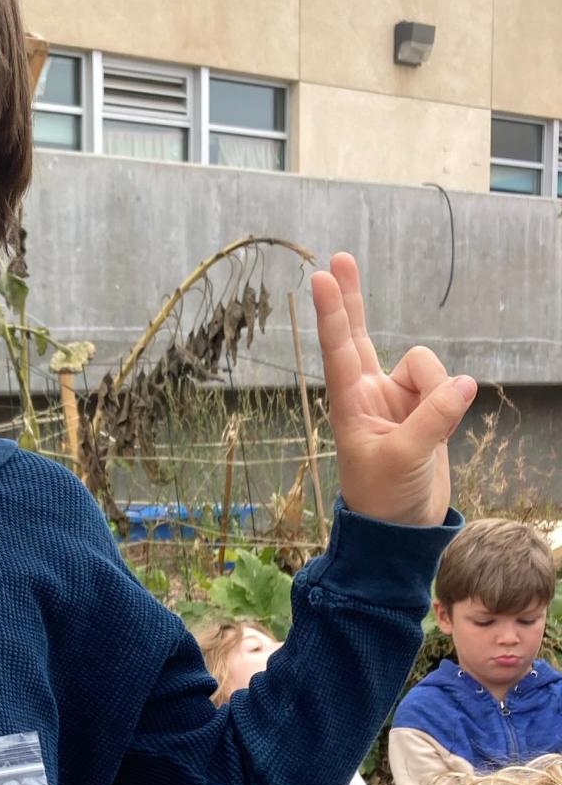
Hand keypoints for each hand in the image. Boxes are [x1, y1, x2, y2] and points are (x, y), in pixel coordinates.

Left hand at [312, 253, 475, 525]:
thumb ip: (432, 419)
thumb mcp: (405, 460)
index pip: (339, 350)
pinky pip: (447, 387)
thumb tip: (463, 383)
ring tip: (428, 434)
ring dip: (438, 394)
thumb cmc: (384, 497)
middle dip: (351, 298)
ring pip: (428, 366)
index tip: (320, 278)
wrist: (403, 527)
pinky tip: (443, 432)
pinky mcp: (425, 407)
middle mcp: (370, 393)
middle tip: (339, 257)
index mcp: (350, 404)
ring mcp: (398, 398)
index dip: (333, 314)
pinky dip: (452, 405)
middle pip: (359, 334)